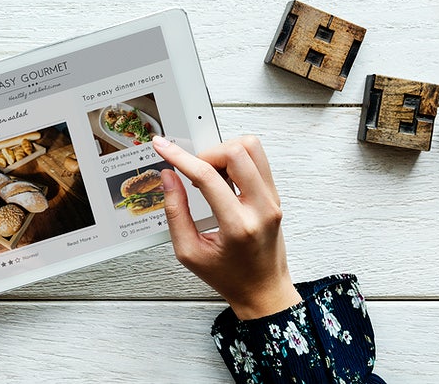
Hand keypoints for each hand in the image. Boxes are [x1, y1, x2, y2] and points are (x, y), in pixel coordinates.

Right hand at [151, 135, 301, 319]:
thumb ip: (175, 212)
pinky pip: (257, 160)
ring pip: (251, 148)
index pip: (208, 176)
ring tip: (210, 174)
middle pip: (237, 152)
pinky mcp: (274, 196)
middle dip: (207, 153)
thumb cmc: (229, 277)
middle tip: (194, 172)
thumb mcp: (189, 252)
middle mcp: (261, 208)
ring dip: (224, 153)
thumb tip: (168, 177)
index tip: (164, 147)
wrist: (264, 292)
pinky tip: (223, 180)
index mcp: (238, 226)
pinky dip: (236, 160)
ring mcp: (272, 200)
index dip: (180, 157)